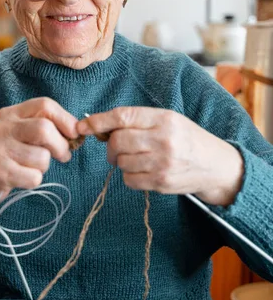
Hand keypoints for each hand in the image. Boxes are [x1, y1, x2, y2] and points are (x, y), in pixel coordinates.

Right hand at [0, 97, 77, 230]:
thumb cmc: (5, 155)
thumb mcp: (19, 133)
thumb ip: (43, 127)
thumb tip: (77, 130)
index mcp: (11, 114)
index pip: (45, 105)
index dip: (65, 119)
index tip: (73, 134)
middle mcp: (3, 127)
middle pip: (44, 129)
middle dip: (60, 145)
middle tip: (63, 155)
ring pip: (41, 157)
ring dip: (44, 167)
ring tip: (31, 167)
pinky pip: (33, 177)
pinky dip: (34, 180)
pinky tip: (20, 178)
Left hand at [77, 107, 243, 206]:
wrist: (215, 165)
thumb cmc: (186, 139)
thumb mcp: (167, 120)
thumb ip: (137, 122)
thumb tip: (99, 128)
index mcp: (164, 118)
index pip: (123, 117)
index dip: (98, 121)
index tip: (83, 125)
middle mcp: (163, 139)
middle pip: (118, 142)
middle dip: (111, 146)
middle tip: (116, 149)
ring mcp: (163, 163)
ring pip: (122, 162)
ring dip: (122, 162)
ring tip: (137, 159)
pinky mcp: (161, 183)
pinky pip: (129, 180)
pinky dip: (130, 176)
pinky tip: (143, 171)